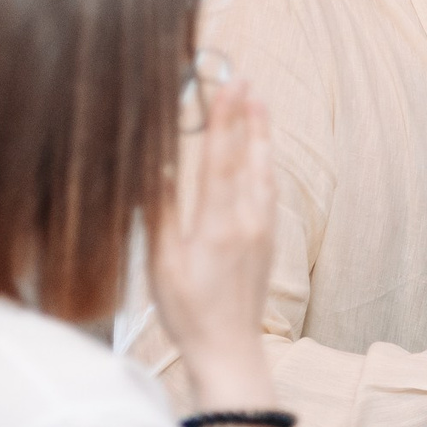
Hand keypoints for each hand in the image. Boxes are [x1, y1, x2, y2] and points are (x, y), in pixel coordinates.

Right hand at [149, 74, 278, 414]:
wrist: (228, 348)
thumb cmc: (188, 310)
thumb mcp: (162, 263)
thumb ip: (161, 212)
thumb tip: (157, 166)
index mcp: (219, 225)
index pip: (220, 159)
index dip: (224, 119)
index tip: (227, 84)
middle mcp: (248, 221)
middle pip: (248, 156)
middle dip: (246, 114)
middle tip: (245, 78)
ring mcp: (263, 229)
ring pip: (263, 169)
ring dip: (259, 133)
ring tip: (257, 100)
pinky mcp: (269, 238)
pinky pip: (268, 188)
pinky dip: (263, 161)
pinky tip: (261, 150)